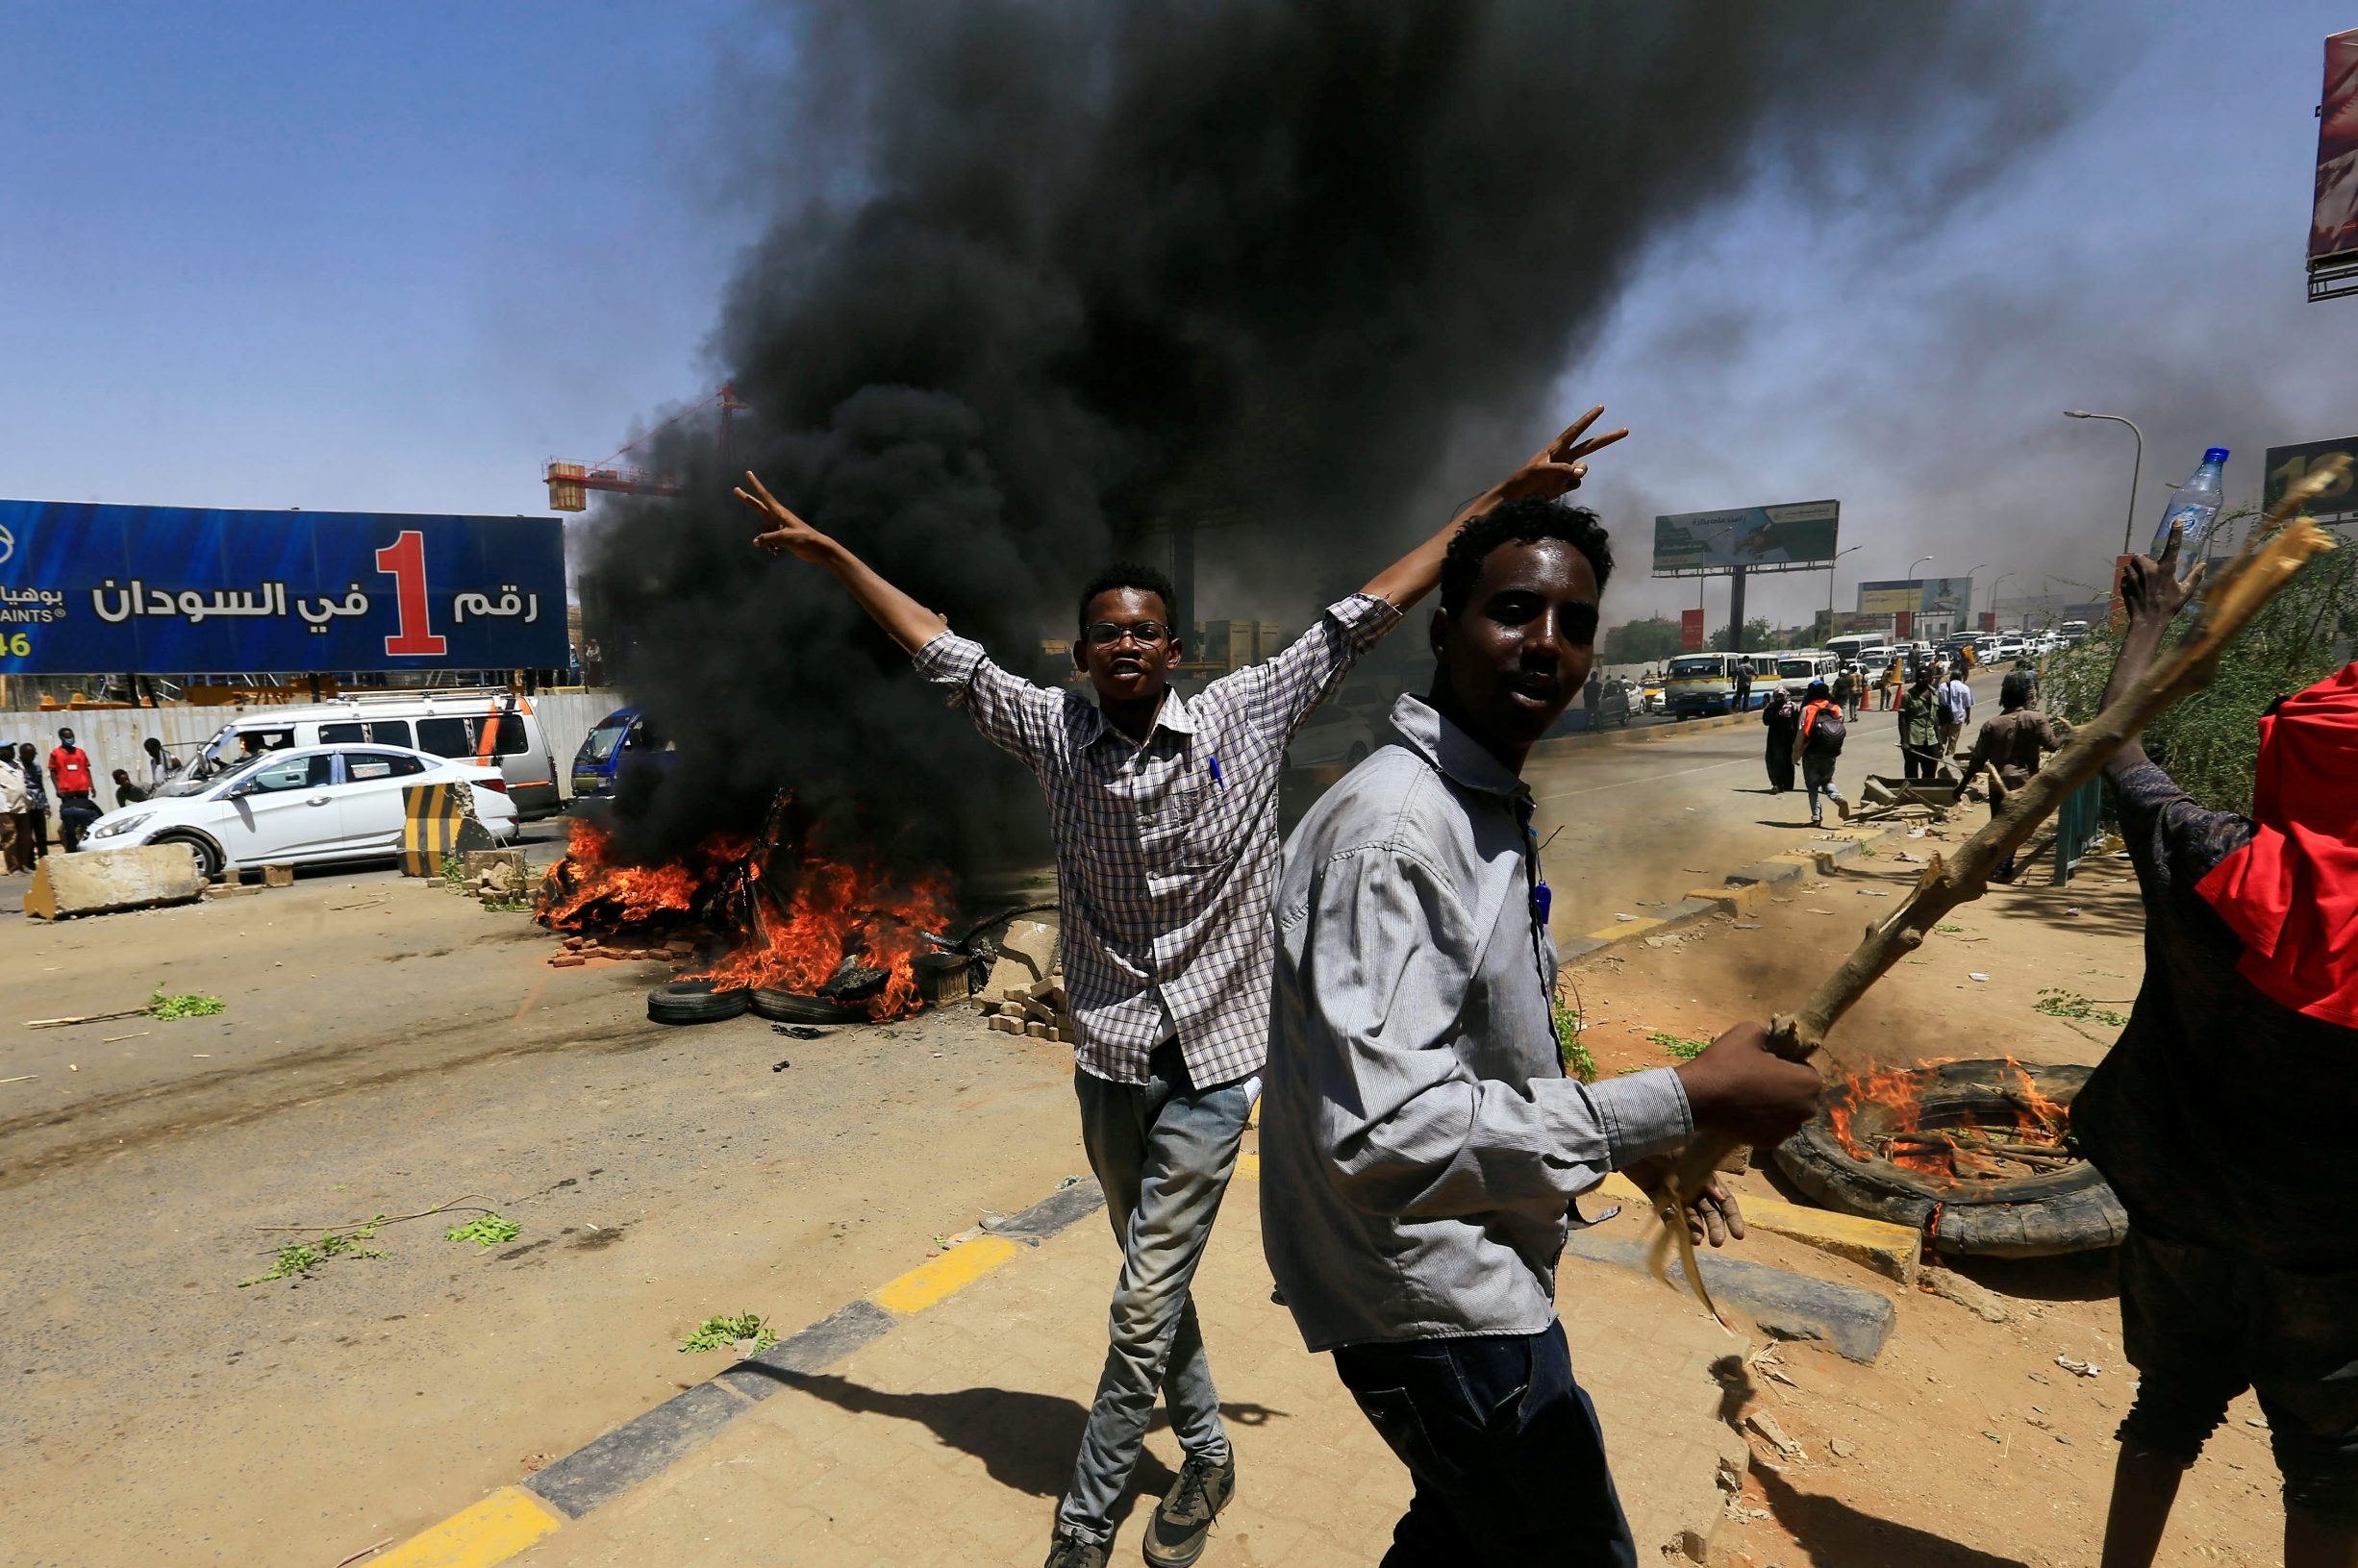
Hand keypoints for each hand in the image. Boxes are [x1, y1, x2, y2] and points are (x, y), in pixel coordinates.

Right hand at [736, 471, 836, 562]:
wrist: (817, 549)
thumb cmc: (803, 539)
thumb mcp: (784, 538)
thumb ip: (768, 538)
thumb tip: (755, 542)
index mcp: (779, 512)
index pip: (764, 496)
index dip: (755, 485)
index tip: (749, 473)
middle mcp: (778, 517)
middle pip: (758, 507)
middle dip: (747, 499)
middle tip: (735, 489)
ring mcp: (779, 526)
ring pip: (763, 531)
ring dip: (766, 542)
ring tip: (775, 550)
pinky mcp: (782, 536)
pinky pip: (769, 540)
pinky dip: (770, 547)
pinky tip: (777, 553)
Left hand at [1484, 406, 1628, 505]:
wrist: (1518, 498)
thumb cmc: (1525, 478)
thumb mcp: (1541, 470)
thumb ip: (1561, 469)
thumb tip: (1580, 472)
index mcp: (1557, 447)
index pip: (1576, 430)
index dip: (1589, 419)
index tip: (1601, 407)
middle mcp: (1565, 457)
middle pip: (1591, 446)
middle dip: (1608, 438)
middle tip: (1625, 430)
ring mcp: (1566, 471)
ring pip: (1583, 470)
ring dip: (1577, 474)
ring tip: (1559, 479)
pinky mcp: (1565, 485)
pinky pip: (1576, 484)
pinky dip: (1568, 487)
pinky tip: (1553, 490)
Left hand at [1621, 1154, 1745, 1246]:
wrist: (1632, 1140)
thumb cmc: (1662, 1143)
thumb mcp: (1684, 1157)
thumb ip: (1703, 1177)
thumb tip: (1722, 1198)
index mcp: (1705, 1177)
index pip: (1724, 1201)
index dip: (1732, 1217)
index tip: (1739, 1235)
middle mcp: (1693, 1188)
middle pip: (1709, 1213)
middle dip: (1715, 1228)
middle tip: (1717, 1243)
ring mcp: (1676, 1195)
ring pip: (1689, 1217)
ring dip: (1695, 1229)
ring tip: (1696, 1240)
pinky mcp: (1658, 1199)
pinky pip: (1668, 1216)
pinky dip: (1673, 1226)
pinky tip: (1678, 1235)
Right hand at [1673, 1020, 1822, 1147]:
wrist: (1698, 1099)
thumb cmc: (1727, 1064)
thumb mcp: (1749, 1031)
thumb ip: (1770, 1034)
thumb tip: (1772, 1038)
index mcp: (1809, 1083)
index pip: (1806, 1069)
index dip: (1787, 1064)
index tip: (1767, 1063)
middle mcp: (1806, 1110)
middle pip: (1800, 1094)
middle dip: (1785, 1086)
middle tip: (1758, 1078)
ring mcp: (1788, 1130)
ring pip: (1788, 1112)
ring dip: (1776, 1104)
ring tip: (1750, 1096)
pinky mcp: (1770, 1143)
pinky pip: (1773, 1127)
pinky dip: (1764, 1120)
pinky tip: (1744, 1111)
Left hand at [2118, 522, 2206, 633]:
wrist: (2148, 622)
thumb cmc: (2169, 607)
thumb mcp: (2185, 592)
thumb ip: (2195, 576)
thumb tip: (2204, 564)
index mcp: (2165, 570)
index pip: (2173, 546)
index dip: (2176, 532)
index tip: (2177, 521)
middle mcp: (2148, 570)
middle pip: (2141, 556)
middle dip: (2143, 561)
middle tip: (2151, 573)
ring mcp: (2135, 576)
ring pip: (2130, 565)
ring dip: (2135, 570)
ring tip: (2143, 582)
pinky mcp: (2124, 584)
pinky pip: (2125, 577)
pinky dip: (2129, 580)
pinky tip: (2136, 590)